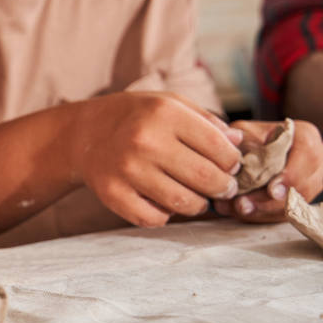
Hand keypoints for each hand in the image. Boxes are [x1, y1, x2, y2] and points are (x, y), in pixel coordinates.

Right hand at [77, 92, 242, 227]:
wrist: (82, 134)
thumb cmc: (134, 117)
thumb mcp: (169, 103)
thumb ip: (207, 121)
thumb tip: (240, 142)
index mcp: (164, 113)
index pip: (220, 148)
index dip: (233, 162)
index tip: (230, 166)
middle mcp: (145, 141)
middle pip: (207, 179)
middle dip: (223, 187)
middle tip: (221, 186)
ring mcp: (127, 170)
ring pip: (185, 204)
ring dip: (199, 204)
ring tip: (196, 195)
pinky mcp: (113, 195)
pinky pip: (155, 219)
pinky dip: (166, 215)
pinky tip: (164, 201)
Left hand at [213, 119, 322, 222]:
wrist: (252, 145)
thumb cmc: (249, 136)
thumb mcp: (244, 133)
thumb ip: (244, 146)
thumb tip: (240, 165)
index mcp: (307, 137)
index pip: (307, 157)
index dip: (291, 176)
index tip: (272, 191)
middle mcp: (317, 160)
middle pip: (303, 186)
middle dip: (270, 200)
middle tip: (243, 205)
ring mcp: (312, 182)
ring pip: (296, 204)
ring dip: (264, 211)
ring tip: (236, 209)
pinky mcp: (303, 199)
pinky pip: (288, 213)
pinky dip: (263, 215)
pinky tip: (240, 213)